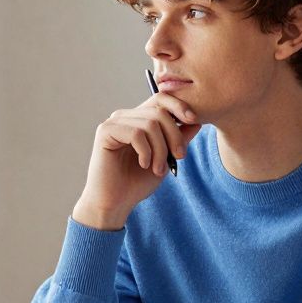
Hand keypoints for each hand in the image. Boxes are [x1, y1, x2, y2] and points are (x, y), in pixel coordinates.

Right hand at [72, 94, 201, 229]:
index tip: (193, 121)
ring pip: (150, 123)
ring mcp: (114, 122)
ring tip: (158, 169)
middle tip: (179, 157)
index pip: (161, 99)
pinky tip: (144, 165)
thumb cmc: (137, 183)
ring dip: (161, 149)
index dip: (179, 106)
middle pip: (159, 111)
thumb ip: (178, 139)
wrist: (114, 203)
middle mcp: (125, 116)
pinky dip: (146, 151)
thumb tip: (196, 121)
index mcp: (138, 119)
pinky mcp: (105, 131)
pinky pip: (136, 133)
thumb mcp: (166, 159)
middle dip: (175, 135)